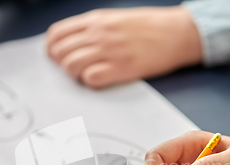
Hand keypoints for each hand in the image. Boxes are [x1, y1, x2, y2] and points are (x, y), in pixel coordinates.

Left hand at [46, 6, 201, 87]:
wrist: (177, 33)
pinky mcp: (121, 68)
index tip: (56, 56)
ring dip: (75, 74)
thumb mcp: (116, 18)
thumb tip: (72, 42)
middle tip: (74, 68)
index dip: (52, 48)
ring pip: (71, 66)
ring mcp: (109, 51)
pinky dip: (91, 81)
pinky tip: (101, 78)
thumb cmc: (149, 27)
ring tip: (88, 74)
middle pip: (60, 52)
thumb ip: (93, 29)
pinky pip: (91, 79)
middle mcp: (99, 34)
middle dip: (62, 63)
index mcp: (96, 20)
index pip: (57, 34)